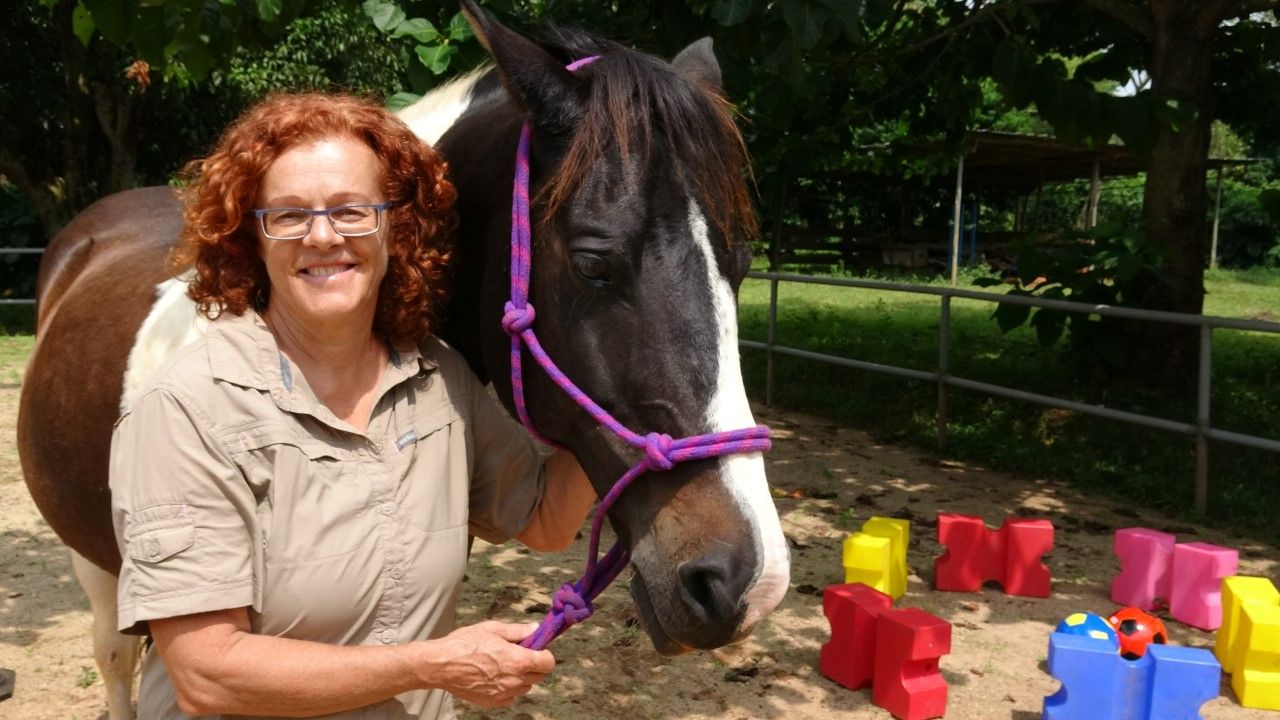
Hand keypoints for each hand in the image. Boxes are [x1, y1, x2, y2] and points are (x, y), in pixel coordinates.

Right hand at [422, 621, 554, 707]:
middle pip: (539, 676)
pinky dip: (509, 689)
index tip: (536, 649)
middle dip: (534, 665)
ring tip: (504, 666)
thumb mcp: (492, 629)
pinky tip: (496, 678)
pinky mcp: (493, 702)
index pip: (548, 663)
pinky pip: (510, 697)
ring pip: (525, 687)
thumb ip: (517, 631)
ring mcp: (504, 693)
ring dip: (522, 677)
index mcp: (518, 660)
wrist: (441, 665)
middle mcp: (514, 680)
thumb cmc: (465, 644)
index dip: (545, 654)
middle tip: (520, 655)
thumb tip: (535, 629)